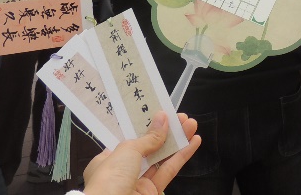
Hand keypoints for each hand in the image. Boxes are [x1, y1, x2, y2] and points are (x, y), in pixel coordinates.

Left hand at [83, 111, 200, 194]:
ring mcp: (138, 183)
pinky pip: (168, 171)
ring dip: (177, 141)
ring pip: (161, 158)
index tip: (160, 112)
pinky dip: (181, 157)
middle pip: (148, 147)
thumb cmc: (109, 180)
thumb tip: (162, 120)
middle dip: (166, 131)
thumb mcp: (127, 151)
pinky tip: (193, 142)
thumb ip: (148, 137)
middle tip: (181, 117)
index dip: (146, 125)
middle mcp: (122, 172)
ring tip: (191, 124)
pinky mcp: (152, 193)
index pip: (129, 139)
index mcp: (106, 160)